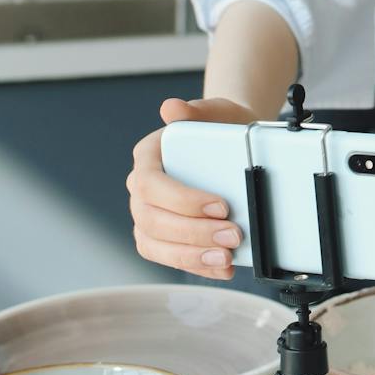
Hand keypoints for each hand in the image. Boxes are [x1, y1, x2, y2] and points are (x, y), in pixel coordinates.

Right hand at [127, 95, 256, 280]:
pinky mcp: (162, 238)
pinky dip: (196, 266)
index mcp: (148, 157)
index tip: (221, 205)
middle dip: (194, 232)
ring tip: (225, 256)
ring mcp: (148, 215)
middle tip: (233, 234)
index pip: (152, 184)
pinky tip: (222, 267)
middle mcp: (141, 189)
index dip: (183, 200)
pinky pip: (170, 258)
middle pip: (152, 219)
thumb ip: (197, 110)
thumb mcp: (217, 113)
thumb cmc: (220, 129)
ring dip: (192, 256)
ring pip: (156, 244)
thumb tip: (171, 108)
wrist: (231, 147)